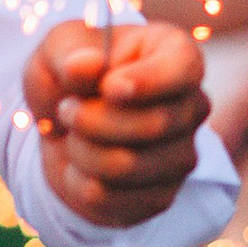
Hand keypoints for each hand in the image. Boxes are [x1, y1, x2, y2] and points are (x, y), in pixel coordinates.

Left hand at [24, 19, 211, 228]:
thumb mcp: (57, 48)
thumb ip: (69, 54)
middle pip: (155, 124)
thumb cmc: (68, 73)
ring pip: (128, 165)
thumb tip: (86, 65)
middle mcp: (190, 105)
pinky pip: (114, 198)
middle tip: (67, 108)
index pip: (186, 67)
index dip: (149, 80)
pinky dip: (79, 181)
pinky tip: (79, 164)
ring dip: (80, 149)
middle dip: (91, 118)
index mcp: (173, 54)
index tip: (109, 87)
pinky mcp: (161, 196)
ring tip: (72, 134)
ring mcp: (182, 155)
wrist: (59, 124)